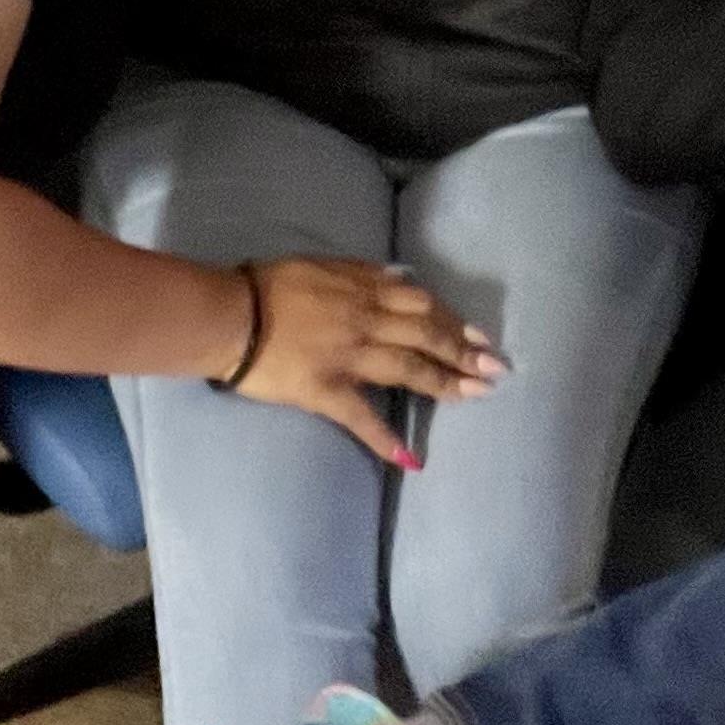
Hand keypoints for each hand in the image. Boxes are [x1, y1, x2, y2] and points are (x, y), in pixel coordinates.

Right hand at [229, 258, 504, 469]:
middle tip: (494, 368)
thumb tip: (399, 278)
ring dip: (445, 383)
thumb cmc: (269, 285)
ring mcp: (349, 358)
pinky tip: (412, 460)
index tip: (479, 336)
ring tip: (476, 394)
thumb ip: (362, 273)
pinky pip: (361, 417)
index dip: (454, 321)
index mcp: (363, 291)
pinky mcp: (326, 391)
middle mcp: (365, 322)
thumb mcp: (323, 265)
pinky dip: (386, 440)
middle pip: (426, 335)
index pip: (422, 305)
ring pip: (408, 369)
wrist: (230, 315)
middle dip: (464, 352)